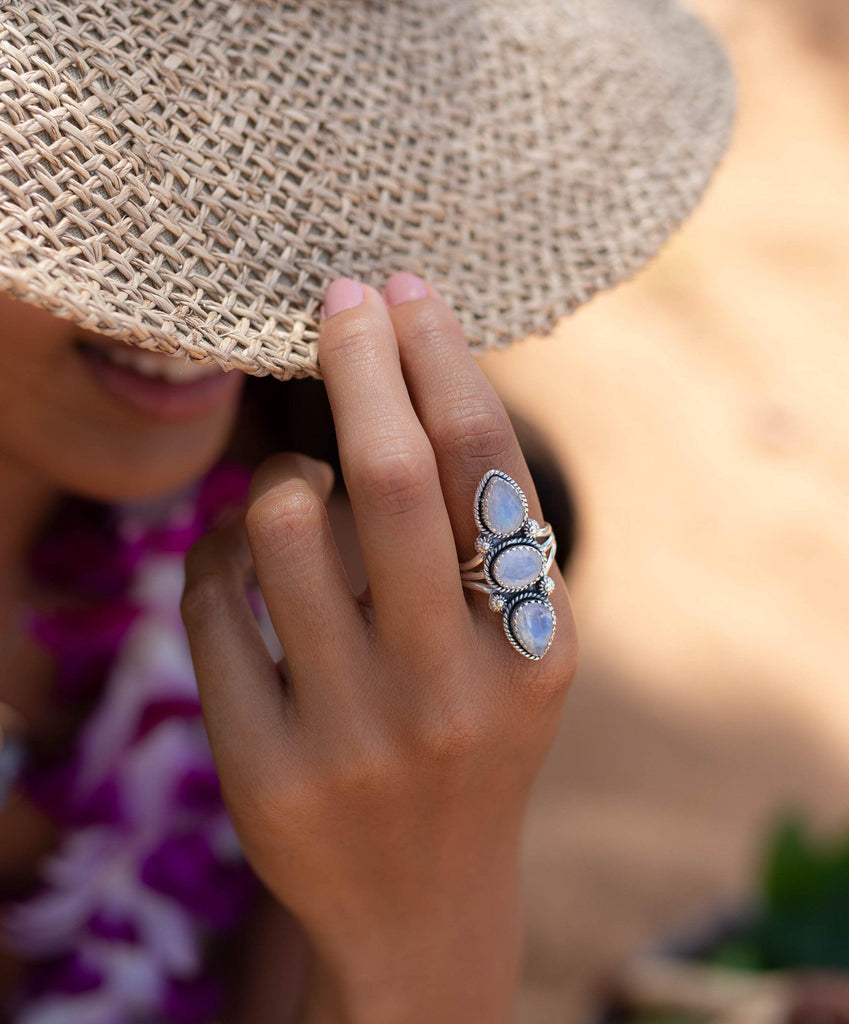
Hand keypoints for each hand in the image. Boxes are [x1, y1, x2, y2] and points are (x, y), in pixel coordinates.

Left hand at [181, 275, 577, 1022]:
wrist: (418, 904)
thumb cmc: (468, 741)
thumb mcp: (514, 653)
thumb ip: (479, 540)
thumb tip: (402, 382)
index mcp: (536, 645)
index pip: (485, 466)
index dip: (441, 359)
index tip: (403, 291)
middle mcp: (455, 688)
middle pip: (393, 475)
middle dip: (361, 359)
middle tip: (340, 296)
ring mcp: (356, 734)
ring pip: (282, 520)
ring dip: (278, 474)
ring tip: (294, 494)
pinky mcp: (265, 769)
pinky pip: (212, 597)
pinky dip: (218, 551)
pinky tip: (242, 569)